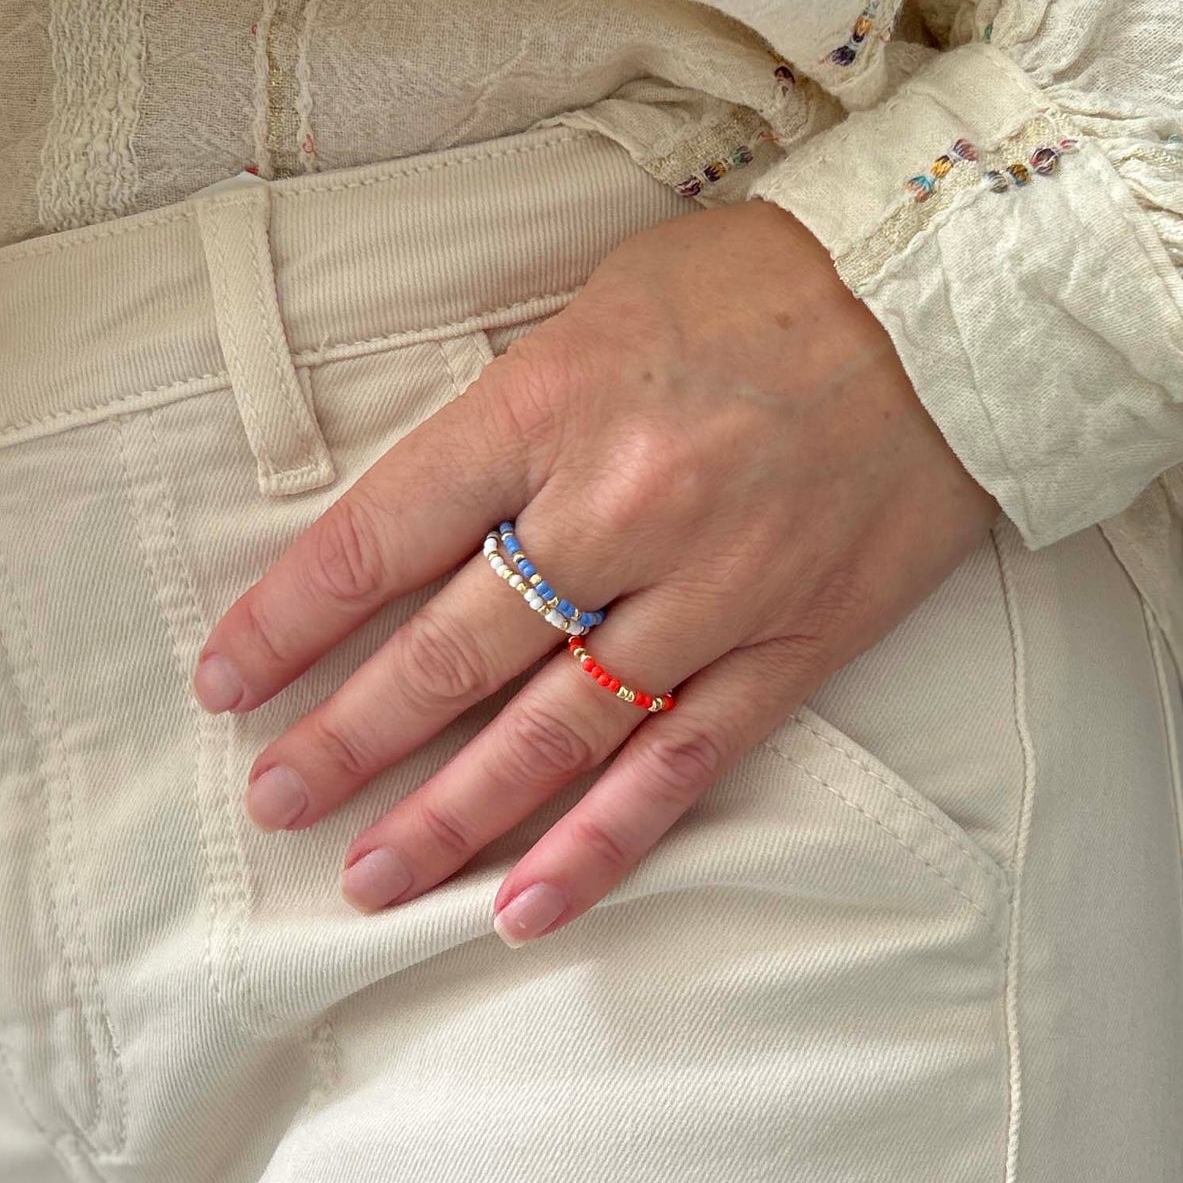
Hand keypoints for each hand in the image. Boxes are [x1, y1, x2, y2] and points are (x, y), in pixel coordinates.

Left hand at [191, 197, 997, 946]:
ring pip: (555, 727)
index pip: (385, 530)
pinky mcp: (793, 640)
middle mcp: (620, 506)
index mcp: (555, 403)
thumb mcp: (608, 301)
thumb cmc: (769, 280)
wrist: (950, 300)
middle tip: (276, 799)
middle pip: (452, 649)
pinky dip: (602, 840)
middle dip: (348, 736)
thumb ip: (521, 406)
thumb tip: (443, 504)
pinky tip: (527, 903)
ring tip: (367, 879)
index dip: (294, 614)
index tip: (232, 676)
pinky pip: (685, 758)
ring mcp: (711, 586)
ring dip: (451, 812)